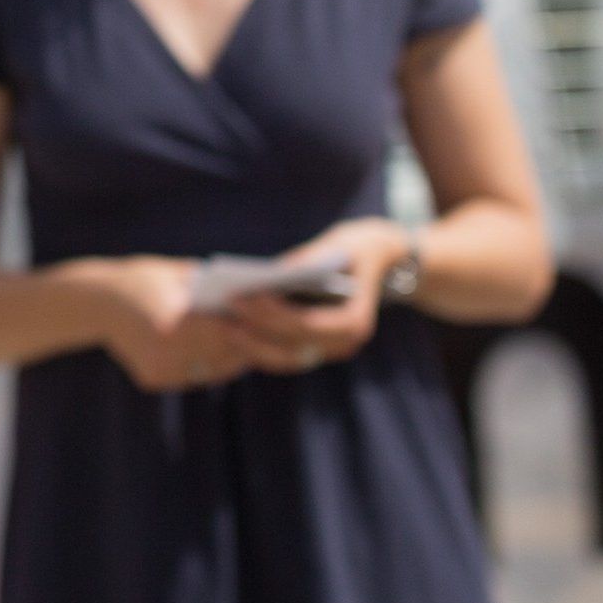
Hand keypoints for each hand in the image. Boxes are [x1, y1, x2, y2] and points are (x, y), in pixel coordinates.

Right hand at [90, 258, 258, 392]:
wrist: (95, 302)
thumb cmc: (142, 278)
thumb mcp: (177, 274)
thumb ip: (210, 287)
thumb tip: (250, 293)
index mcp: (172, 323)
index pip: (225, 332)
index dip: (249, 329)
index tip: (267, 323)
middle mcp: (164, 351)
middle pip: (221, 355)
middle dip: (243, 346)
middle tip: (266, 338)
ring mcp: (157, 369)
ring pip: (209, 370)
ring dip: (227, 360)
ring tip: (246, 347)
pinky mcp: (152, 380)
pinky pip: (190, 375)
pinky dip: (202, 365)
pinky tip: (212, 353)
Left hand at [212, 218, 409, 373]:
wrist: (385, 260)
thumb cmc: (359, 248)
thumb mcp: (338, 245)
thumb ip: (308, 260)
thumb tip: (273, 271)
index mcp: (354, 323)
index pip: (307, 326)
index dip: (272, 314)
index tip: (242, 296)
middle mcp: (343, 344)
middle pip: (290, 347)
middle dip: (253, 329)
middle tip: (219, 310)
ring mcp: (328, 350)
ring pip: (282, 358)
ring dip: (249, 342)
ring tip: (217, 319)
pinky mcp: (314, 347)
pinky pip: (281, 352)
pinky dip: (256, 341)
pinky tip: (228, 322)